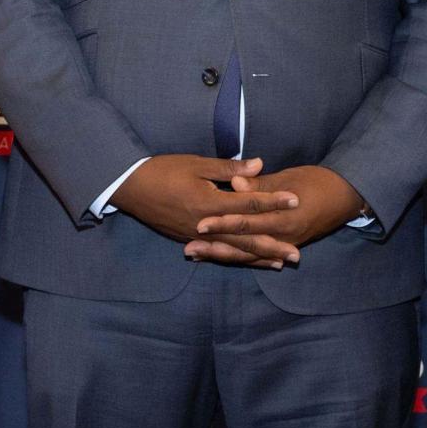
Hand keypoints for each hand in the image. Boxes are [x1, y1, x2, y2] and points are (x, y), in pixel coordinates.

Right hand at [111, 156, 299, 257]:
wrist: (130, 187)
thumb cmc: (163, 170)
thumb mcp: (197, 164)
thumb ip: (229, 169)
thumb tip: (259, 165)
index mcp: (210, 203)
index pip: (250, 204)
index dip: (274, 201)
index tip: (296, 201)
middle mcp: (205, 225)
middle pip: (245, 237)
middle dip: (272, 245)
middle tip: (296, 254)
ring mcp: (196, 236)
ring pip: (232, 250)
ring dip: (257, 257)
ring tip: (279, 263)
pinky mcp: (187, 240)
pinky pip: (217, 253)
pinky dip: (235, 257)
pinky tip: (246, 260)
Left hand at [188, 165, 365, 268]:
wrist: (346, 196)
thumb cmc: (318, 181)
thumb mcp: (290, 178)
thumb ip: (261, 185)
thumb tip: (236, 183)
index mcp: (282, 217)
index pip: (246, 222)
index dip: (222, 223)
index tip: (199, 224)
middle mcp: (282, 236)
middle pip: (243, 244)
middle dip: (215, 247)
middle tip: (189, 248)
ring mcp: (284, 244)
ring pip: (248, 254)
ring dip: (222, 255)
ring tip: (197, 255)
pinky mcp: (285, 245)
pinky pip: (259, 256)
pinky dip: (240, 258)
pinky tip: (221, 258)